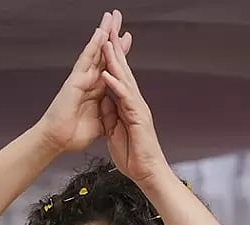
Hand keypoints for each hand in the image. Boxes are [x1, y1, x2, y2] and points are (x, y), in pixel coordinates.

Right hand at [34, 11, 132, 153]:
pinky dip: (94, 45)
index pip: (110, 67)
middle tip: (118, 18)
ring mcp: (82, 78)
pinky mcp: (75, 79)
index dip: (118, 53)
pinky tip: (101, 32)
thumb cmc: (73, 134)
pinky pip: (87, 59)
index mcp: (96, 90)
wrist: (58, 140)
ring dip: (104, 33)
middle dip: (112, 36)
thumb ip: (107, 114)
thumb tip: (115, 115)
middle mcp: (89, 81)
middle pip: (103, 54)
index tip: (126, 40)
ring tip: (111, 17)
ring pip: (96, 51)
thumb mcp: (100, 123)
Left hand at [99, 16, 169, 185]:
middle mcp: (135, 102)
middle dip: (116, 48)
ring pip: (125, 79)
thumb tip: (105, 100)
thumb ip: (111, 114)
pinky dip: (116, 85)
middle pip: (123, 70)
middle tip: (110, 27)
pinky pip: (125, 98)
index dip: (111, 57)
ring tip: (106, 41)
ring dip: (115, 60)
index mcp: (128, 105)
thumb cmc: (134, 156)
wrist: (147, 173)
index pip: (118, 75)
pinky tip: (107, 73)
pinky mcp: (138, 118)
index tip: (103, 39)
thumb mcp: (115, 131)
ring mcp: (138, 108)